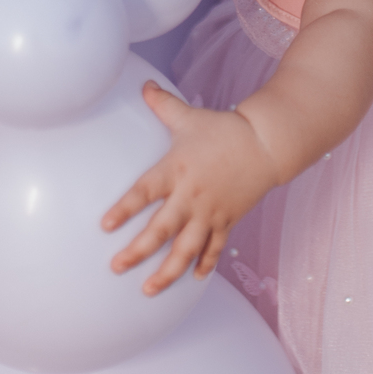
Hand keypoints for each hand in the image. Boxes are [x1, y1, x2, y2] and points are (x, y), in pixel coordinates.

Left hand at [101, 83, 279, 294]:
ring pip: (186, 248)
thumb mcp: (189, 117)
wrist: (267, 143)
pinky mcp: (227, 219)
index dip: (124, 209)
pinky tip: (193, 278)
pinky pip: (214, 247)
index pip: (143, 192)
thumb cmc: (225, 129)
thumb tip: (144, 84)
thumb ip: (163, 104)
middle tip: (116, 267)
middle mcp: (191, 195)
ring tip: (149, 289)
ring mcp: (210, 212)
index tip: (105, 226)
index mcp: (176, 170)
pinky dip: (205, 264)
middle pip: (161, 229)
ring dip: (167, 271)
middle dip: (137, 251)